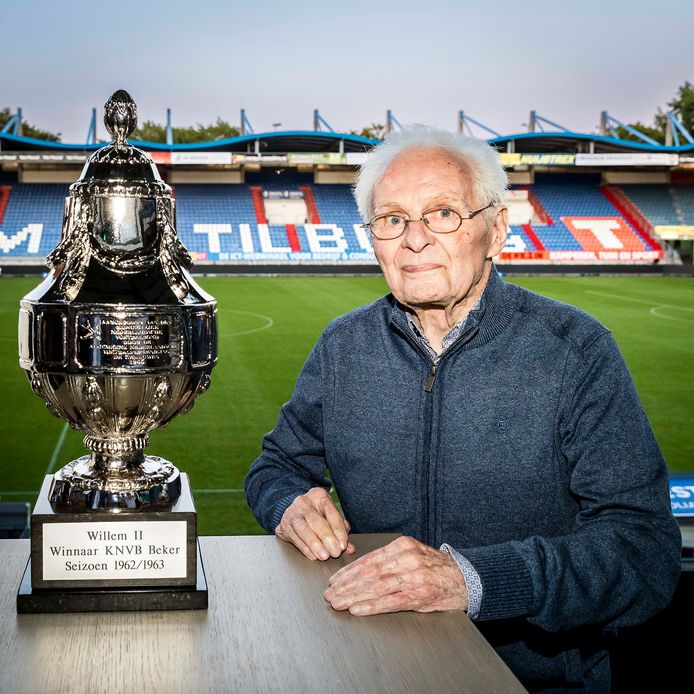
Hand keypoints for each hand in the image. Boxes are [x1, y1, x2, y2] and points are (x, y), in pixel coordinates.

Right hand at [275, 487, 355, 560]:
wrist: (293, 510)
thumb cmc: (317, 513)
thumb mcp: (330, 515)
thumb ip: (341, 530)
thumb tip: (350, 548)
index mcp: (319, 496)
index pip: (331, 512)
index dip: (338, 530)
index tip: (343, 545)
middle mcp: (304, 502)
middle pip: (316, 521)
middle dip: (327, 538)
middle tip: (335, 552)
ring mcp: (292, 513)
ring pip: (303, 530)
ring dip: (315, 544)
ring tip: (324, 556)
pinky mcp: (284, 525)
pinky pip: (296, 538)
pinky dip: (306, 549)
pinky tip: (314, 556)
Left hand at [324, 535, 467, 615]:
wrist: (465, 578)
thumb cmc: (435, 567)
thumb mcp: (412, 553)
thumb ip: (389, 559)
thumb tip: (359, 569)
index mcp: (402, 546)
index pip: (369, 559)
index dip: (349, 571)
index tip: (334, 580)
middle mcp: (407, 559)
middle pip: (369, 573)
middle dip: (346, 585)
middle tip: (330, 594)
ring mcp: (413, 578)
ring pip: (376, 587)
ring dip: (353, 597)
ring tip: (338, 603)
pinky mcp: (419, 596)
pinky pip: (390, 602)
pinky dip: (371, 606)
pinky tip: (357, 609)